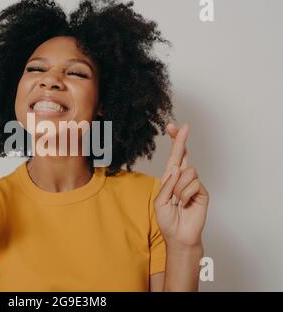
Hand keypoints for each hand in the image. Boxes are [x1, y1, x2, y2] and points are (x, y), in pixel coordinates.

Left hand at [154, 123, 208, 248]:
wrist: (179, 236)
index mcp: (170, 179)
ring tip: (178, 200)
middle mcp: (182, 179)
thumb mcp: (160, 201)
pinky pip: (194, 184)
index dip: (174, 143)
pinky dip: (186, 194)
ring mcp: (193, 185)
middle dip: (181, 140)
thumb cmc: (167, 220)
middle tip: (182, 126)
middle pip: (184, 155)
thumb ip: (167, 184)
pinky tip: (185, 203)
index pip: (173, 158)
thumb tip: (177, 168)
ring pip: (188, 172)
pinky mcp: (202, 192)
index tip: (173, 127)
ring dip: (179, 187)